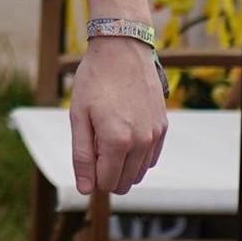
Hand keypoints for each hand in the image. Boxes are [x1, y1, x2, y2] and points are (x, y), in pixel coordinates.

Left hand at [68, 36, 167, 196]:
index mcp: (118, 142)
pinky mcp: (163, 127)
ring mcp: (155, 135)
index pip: (107, 183)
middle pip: (125, 183)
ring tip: (108, 134)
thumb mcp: (78, 117)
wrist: (122, 50)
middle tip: (95, 142)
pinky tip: (125, 133)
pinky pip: (151, 158)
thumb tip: (86, 189)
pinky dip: (137, 155)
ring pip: (140, 173)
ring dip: (122, 164)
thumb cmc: (94, 81)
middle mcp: (142, 143)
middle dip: (107, 172)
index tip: (86, 151)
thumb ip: (82, 156)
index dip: (92, 174)